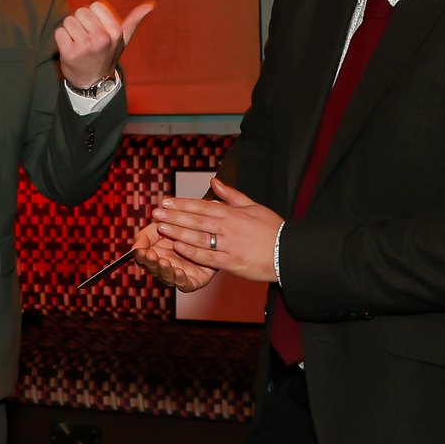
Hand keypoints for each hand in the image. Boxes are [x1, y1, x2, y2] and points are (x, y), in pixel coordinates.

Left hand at [55, 0, 153, 89]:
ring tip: (79, 44)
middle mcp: (102, 38)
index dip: (93, 16)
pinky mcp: (69, 53)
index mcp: (115, 32)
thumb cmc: (107, 55)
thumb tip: (151, 5)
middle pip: (80, 11)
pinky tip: (70, 49)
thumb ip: (134, 21)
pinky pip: (59, 32)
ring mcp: (85, 46)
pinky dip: (62, 39)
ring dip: (70, 31)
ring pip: (69, 21)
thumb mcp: (122, 39)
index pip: (95, 5)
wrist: (93, 83)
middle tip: (87, 38)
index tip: (97, 29)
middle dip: (81, 22)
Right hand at [129, 220, 214, 291]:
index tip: (140, 250)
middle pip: (153, 269)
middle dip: (150, 263)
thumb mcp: (161, 226)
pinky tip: (178, 271)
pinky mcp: (194, 281)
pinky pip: (185, 284)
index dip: (140, 256)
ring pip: (167, 278)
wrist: (212, 229)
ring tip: (163, 262)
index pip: (143, 258)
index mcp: (156, 253)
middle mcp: (166, 266)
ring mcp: (179, 274)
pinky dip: (180, 280)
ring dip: (164, 270)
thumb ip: (146, 235)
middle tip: (149, 255)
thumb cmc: (184, 226)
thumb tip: (135, 247)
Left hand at [151, 179, 283, 283]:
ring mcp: (228, 245)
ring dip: (178, 231)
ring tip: (161, 227)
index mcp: (232, 213)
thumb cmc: (273, 229)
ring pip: (197, 237)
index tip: (166, 201)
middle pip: (196, 219)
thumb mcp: (253, 206)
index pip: (201, 205)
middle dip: (173, 215)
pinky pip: (207, 256)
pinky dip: (191, 252)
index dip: (181, 203)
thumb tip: (214, 181)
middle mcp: (228, 227)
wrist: (288, 252)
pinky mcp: (231, 262)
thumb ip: (231, 194)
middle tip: (155, 212)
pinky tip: (177, 247)